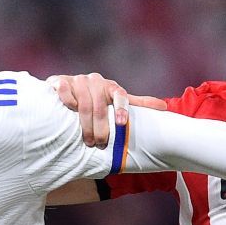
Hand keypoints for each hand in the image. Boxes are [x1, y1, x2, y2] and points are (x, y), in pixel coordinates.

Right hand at [48, 72, 167, 147]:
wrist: (69, 89)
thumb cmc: (97, 100)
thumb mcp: (117, 103)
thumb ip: (137, 105)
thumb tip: (164, 108)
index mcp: (111, 87)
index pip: (120, 95)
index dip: (122, 109)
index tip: (122, 124)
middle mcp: (96, 81)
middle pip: (100, 104)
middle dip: (100, 127)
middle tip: (100, 144)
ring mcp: (78, 80)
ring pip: (83, 100)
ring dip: (85, 122)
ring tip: (87, 140)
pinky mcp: (60, 81)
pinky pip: (64, 89)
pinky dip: (67, 100)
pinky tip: (68, 110)